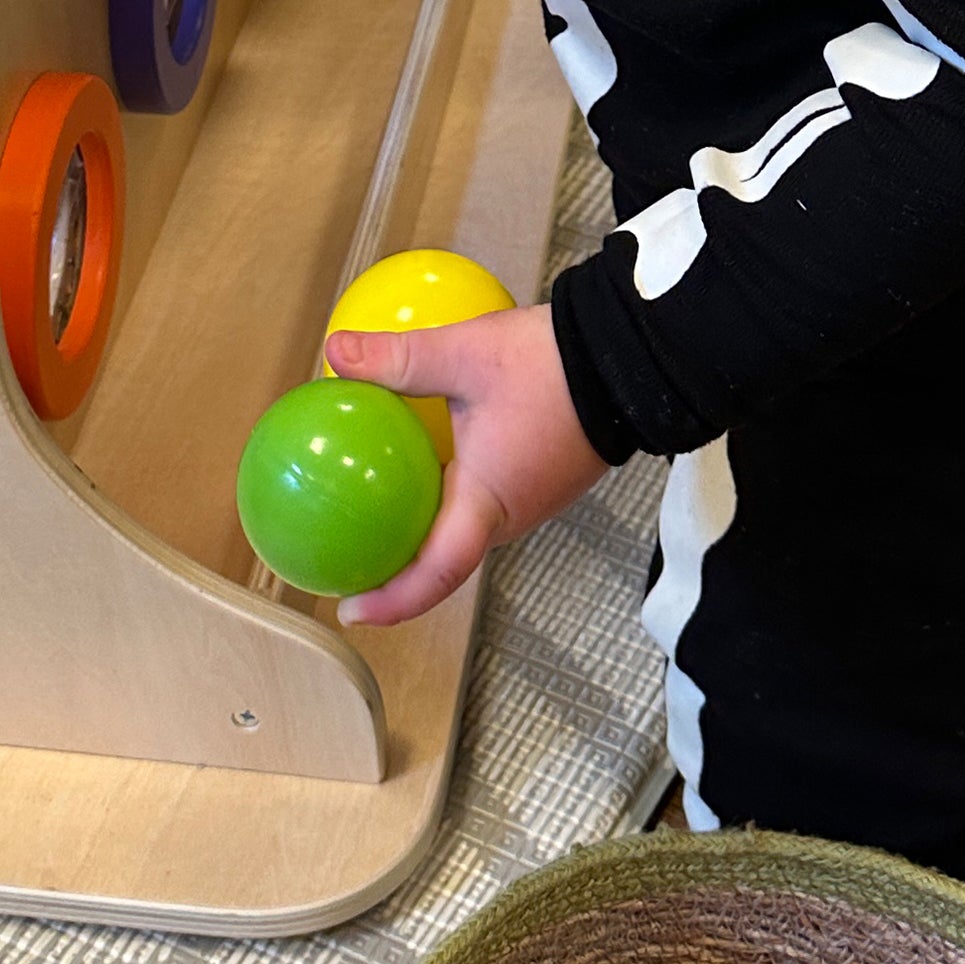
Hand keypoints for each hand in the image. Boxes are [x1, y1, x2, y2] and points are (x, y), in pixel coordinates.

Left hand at [324, 303, 609, 627]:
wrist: (627, 354)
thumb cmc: (549, 365)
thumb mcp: (464, 353)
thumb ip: (399, 358)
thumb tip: (336, 353)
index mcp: (489, 501)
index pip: (436, 574)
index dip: (392, 601)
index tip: (351, 610)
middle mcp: (513, 512)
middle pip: (448, 559)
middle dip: (401, 570)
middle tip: (355, 563)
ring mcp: (534, 497)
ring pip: (469, 528)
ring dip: (427, 532)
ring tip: (383, 513)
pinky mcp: (546, 475)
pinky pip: (489, 500)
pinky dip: (451, 498)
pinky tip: (429, 461)